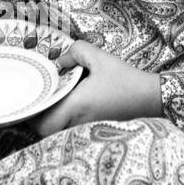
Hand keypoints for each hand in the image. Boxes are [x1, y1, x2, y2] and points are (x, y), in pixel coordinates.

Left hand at [30, 39, 163, 138]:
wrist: (153, 98)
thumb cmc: (127, 80)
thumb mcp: (101, 58)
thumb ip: (76, 52)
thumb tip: (59, 61)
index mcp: (77, 106)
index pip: (43, 124)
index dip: (32, 116)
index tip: (30, 101)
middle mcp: (80, 122)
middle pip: (47, 131)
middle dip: (39, 119)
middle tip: (39, 101)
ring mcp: (88, 129)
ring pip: (59, 132)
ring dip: (52, 120)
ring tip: (53, 101)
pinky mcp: (95, 130)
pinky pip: (72, 130)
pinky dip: (65, 122)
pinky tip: (70, 106)